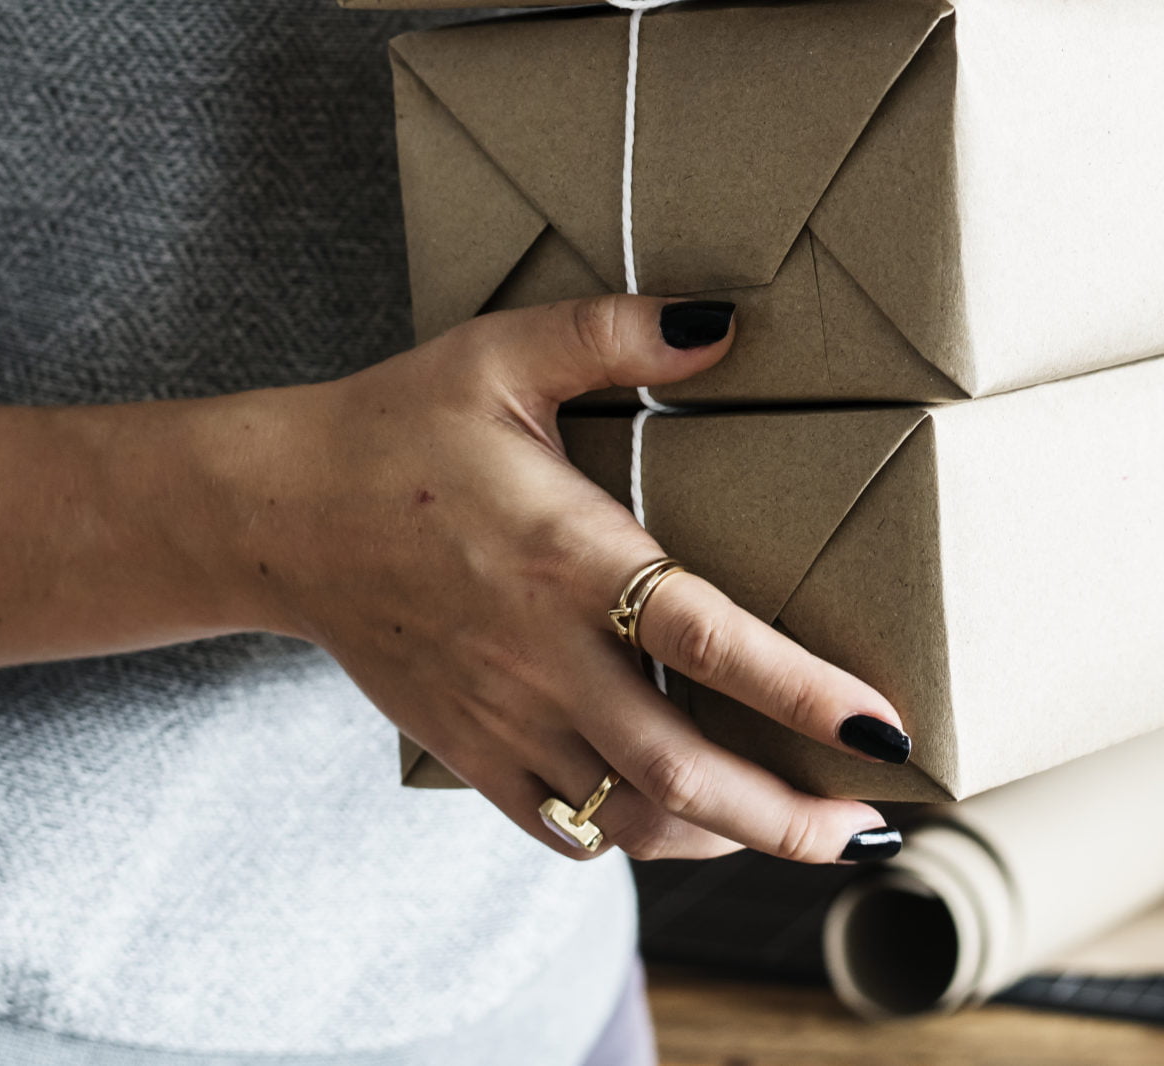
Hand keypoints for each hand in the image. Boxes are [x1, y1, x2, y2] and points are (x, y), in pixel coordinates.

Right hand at [219, 296, 907, 863]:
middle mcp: (542, 654)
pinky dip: (638, 842)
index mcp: (568, 557)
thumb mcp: (504, 351)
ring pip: (633, 820)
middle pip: (684, 771)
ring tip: (804, 835)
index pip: (712, 642)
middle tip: (872, 827)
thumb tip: (726, 320)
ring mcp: (502, 716)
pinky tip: (690, 829)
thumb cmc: (399, 425)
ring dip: (728, 841)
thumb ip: (616, 333)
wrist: (277, 511)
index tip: (885, 727)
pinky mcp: (468, 750)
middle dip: (790, 815)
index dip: (806, 694)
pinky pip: (565, 827)